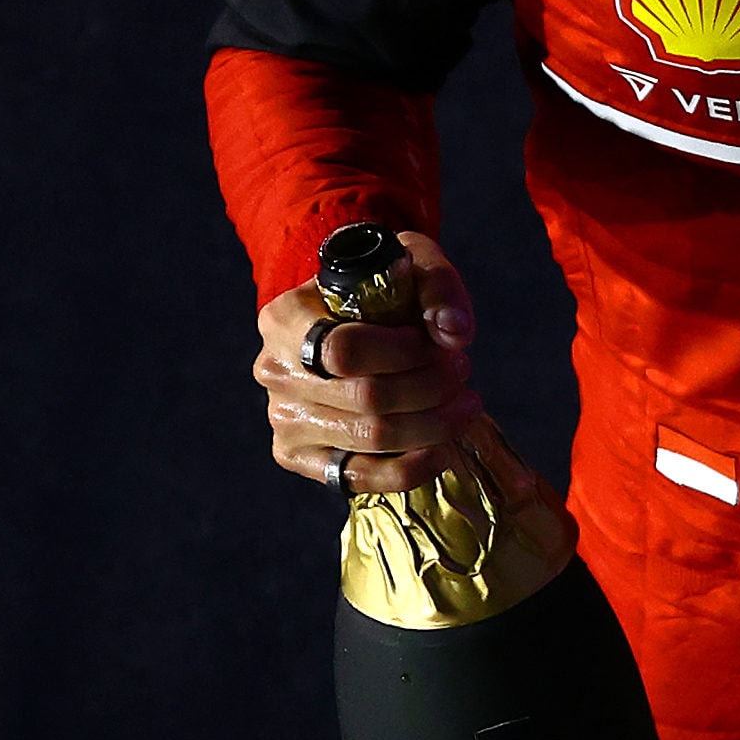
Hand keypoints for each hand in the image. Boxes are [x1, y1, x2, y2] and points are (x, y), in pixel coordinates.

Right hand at [251, 230, 482, 494]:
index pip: (346, 350)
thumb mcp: (409, 263)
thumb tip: (454, 334)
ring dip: (432, 425)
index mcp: (285, 318)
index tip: (439, 345)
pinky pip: (354, 476)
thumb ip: (436, 287)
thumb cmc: (381, 290)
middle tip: (463, 371)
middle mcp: (275, 371)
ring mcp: (283, 419)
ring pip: (369, 439)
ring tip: (464, 405)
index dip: (404, 354)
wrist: (350, 318)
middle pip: (365, 397)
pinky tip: (441, 450)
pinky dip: (407, 469)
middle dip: (431, 388)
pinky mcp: (297, 456)